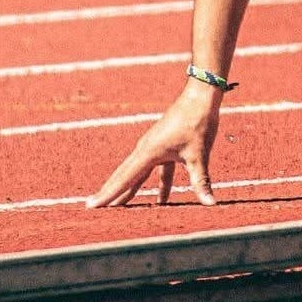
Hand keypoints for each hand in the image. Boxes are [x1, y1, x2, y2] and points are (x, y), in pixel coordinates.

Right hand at [87, 82, 221, 207]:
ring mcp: (154, 146)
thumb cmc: (198, 121)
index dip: (108, 195)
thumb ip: (201, 181)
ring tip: (119, 207)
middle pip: (124, 176)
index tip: (90, 206)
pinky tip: (162, 200)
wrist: (201, 94)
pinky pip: (155, 169)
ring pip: (138, 172)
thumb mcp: (199, 154)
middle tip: (92, 207)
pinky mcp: (165, 144)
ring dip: (130, 189)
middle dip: (110, 193)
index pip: (124, 179)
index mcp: (148, 152)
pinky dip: (156, 184)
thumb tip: (210, 203)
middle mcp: (146, 149)